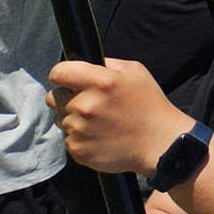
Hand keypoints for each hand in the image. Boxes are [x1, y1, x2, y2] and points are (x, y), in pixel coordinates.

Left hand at [47, 58, 191, 176]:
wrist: (159, 142)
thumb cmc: (149, 105)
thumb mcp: (136, 72)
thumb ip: (107, 64)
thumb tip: (85, 63)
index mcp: (100, 82)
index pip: (59, 72)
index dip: (62, 75)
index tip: (69, 80)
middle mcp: (86, 105)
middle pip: (54, 97)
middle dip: (68, 98)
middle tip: (89, 104)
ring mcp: (80, 129)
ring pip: (61, 119)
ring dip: (74, 119)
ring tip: (99, 122)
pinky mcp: (78, 149)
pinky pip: (68, 139)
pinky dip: (80, 137)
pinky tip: (100, 136)